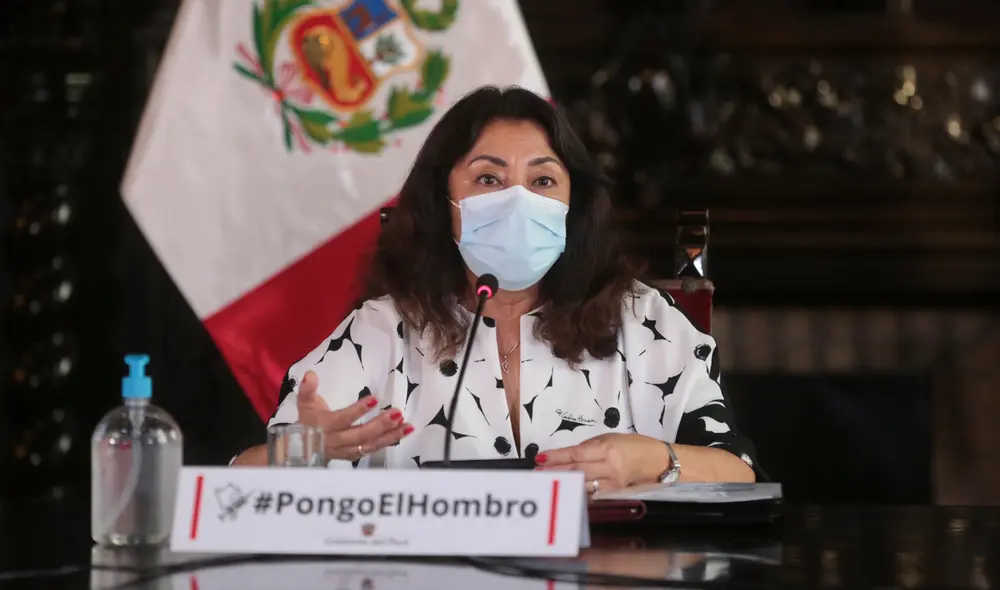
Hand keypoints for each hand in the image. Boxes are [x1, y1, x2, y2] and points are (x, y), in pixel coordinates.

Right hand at [295, 371, 412, 460]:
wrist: (301, 449)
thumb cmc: (307, 421)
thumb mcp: (305, 403)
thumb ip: (307, 388)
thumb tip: (311, 374)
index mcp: (324, 426)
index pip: (342, 419)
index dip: (357, 410)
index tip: (374, 399)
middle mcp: (336, 441)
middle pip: (360, 435)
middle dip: (380, 425)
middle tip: (397, 413)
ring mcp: (346, 451)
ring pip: (369, 445)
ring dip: (390, 436)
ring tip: (407, 426)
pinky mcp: (353, 455)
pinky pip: (372, 450)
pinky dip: (388, 442)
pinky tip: (402, 433)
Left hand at [534, 433, 669, 493]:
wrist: (658, 462)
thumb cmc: (634, 446)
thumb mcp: (610, 438)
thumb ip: (588, 447)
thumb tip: (568, 456)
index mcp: (607, 449)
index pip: (576, 454)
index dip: (557, 457)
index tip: (540, 458)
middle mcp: (609, 467)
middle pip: (576, 471)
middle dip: (554, 472)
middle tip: (537, 473)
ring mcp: (612, 484)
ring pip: (582, 486)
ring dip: (562, 484)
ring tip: (545, 483)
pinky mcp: (615, 496)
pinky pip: (592, 495)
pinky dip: (577, 494)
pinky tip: (564, 493)